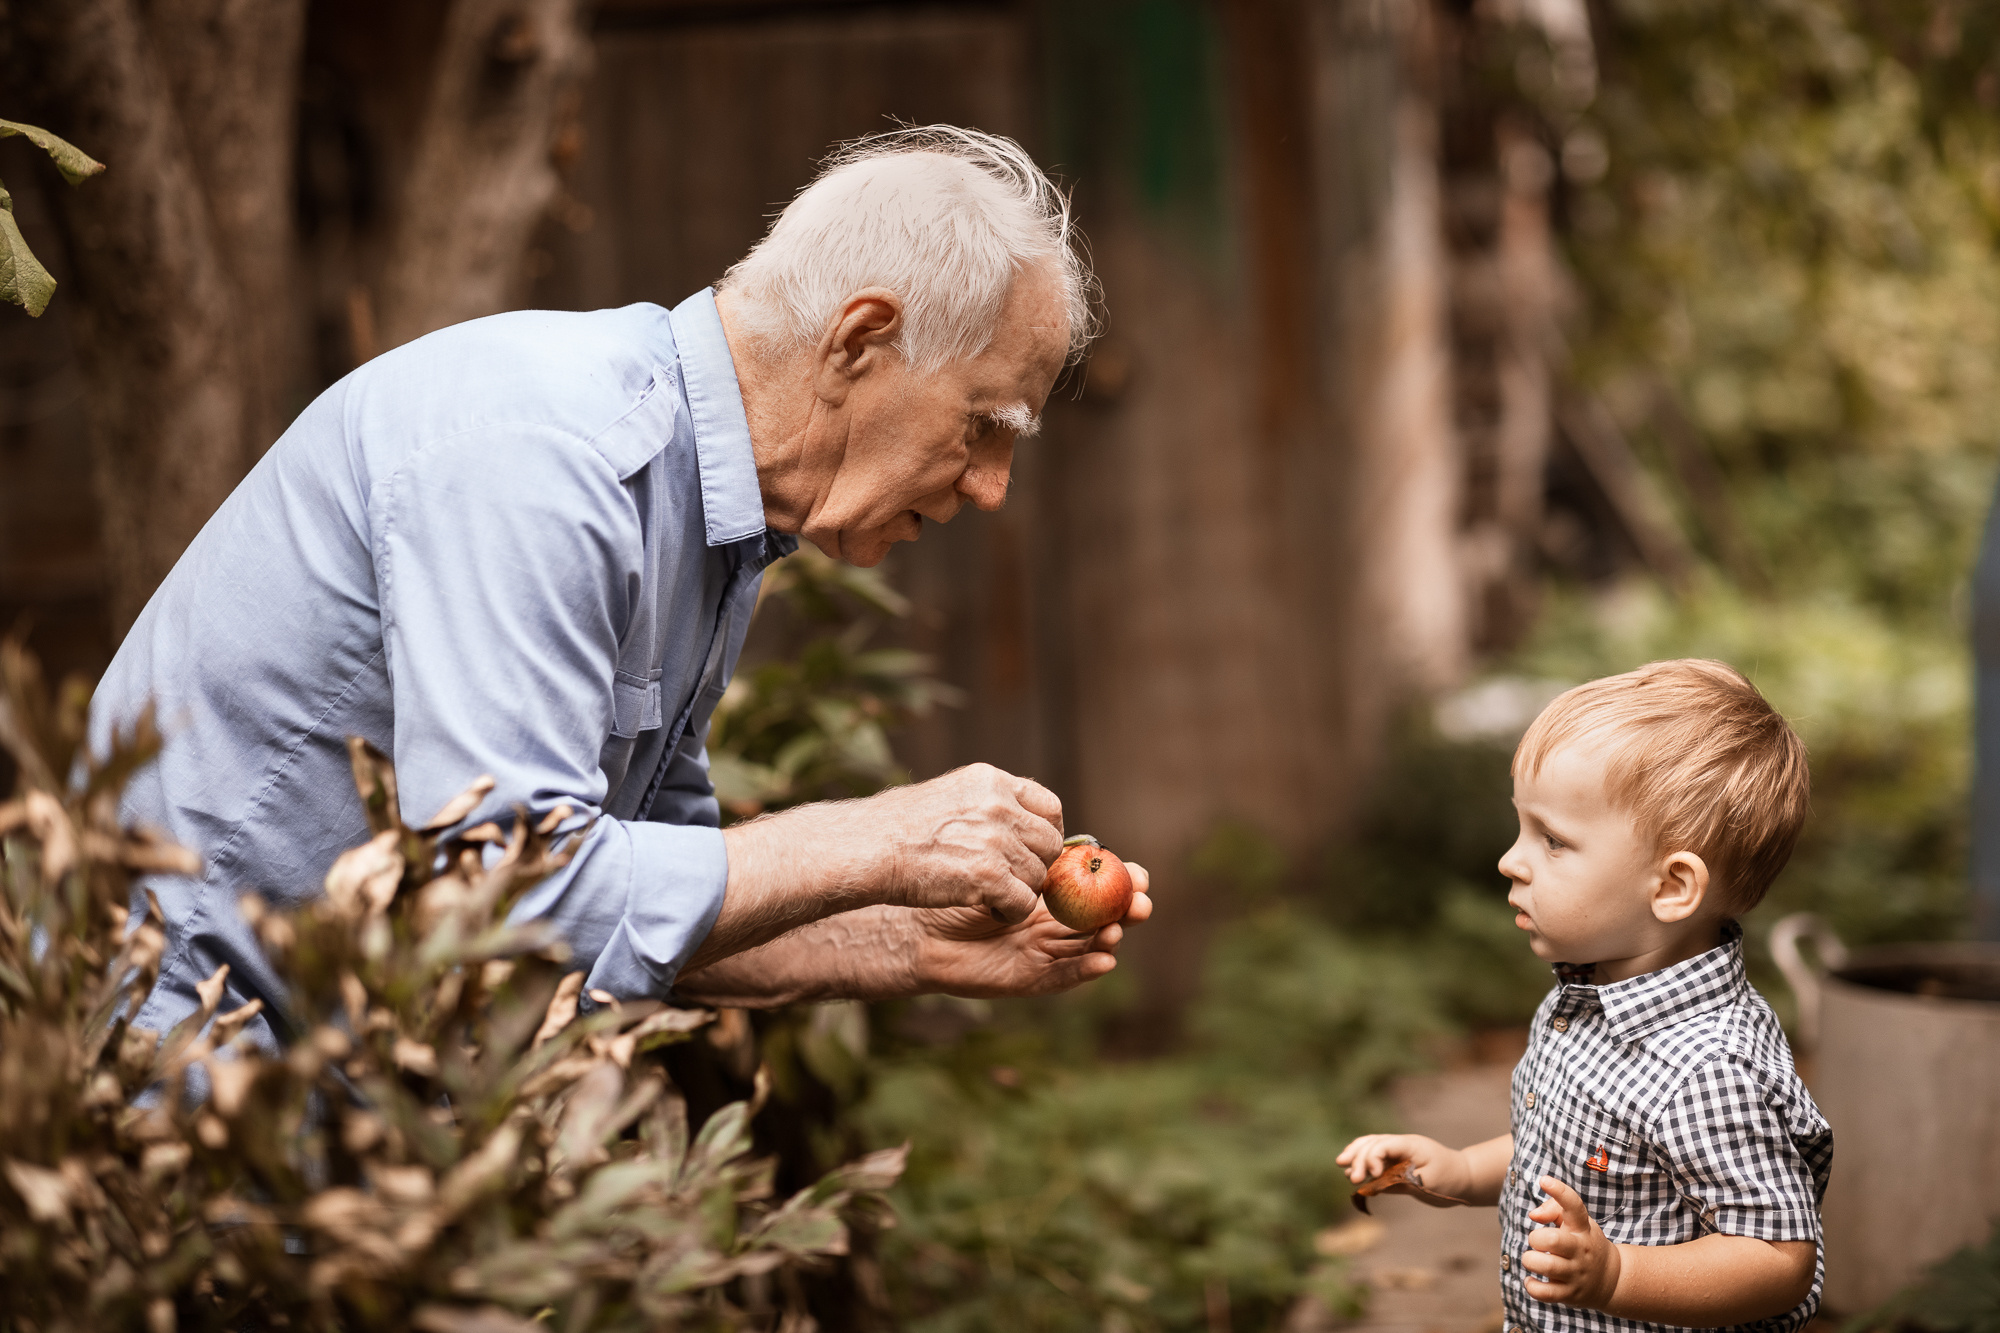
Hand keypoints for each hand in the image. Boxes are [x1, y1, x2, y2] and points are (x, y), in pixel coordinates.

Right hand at [862, 763, 1065, 921]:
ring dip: (1020, 891)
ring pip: (1038, 876)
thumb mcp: (948, 795)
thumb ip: (988, 805)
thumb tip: (1020, 823)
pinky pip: (1024, 903)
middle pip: (1050, 843)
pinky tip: (989, 909)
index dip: (1047, 833)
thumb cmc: (896, 828)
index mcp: (991, 781)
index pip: (1050, 806)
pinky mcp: (989, 876)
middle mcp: (999, 806)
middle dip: (1036, 865)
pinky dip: (1010, 912)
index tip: (1034, 850)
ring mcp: (996, 841)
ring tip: (991, 895)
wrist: (866, 848)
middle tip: (1013, 879)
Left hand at [912, 861, 1151, 996]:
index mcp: (1049, 895)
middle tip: (1142, 901)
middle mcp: (1052, 925)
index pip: (1094, 888)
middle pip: (1100, 919)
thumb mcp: (994, 867)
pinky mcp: (1030, 979)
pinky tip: (1105, 960)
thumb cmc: (953, 892)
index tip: (1139, 873)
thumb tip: (1065, 837)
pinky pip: (1063, 977)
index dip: (1120, 883)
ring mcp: (1043, 953)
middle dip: (1125, 910)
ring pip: (1087, 948)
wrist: (917, 929)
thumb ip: (1028, 859)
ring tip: (1118, 927)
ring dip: (1109, 938)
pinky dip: (1085, 969)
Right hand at [1335, 1134, 1473, 1203]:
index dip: (1372, 1158)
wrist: (1464, 1178)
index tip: (1373, 1177)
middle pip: (1372, 1143)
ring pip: (1370, 1146)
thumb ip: (1399, 1182)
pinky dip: (1363, 1162)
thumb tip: (1374, 1184)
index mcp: (1410, 1145)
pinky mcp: (1397, 1162)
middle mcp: (1401, 1145)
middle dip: (1358, 1158)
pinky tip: (1353, 1170)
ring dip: (1356, 1155)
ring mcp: (1398, 1152)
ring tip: (1342, 1166)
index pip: (1382, 1144)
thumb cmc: (1449, 1180)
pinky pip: (1375, 1157)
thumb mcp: (1426, 1183)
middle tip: (1351, 1177)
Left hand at [1522, 1176, 1620, 1309]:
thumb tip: (1533, 1215)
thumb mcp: (1577, 1222)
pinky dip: (1532, 1286)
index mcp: (1582, 1228)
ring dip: (1531, 1261)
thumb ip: (1553, 1208)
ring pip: (1546, 1266)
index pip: (1574, 1206)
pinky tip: (1532, 1280)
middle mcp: (1581, 1250)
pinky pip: (1544, 1293)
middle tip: (1537, 1242)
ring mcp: (1576, 1274)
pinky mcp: (1570, 1294)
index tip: (1544, 1180)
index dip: (1559, 1191)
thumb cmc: (1584, 1243)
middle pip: (1553, 1240)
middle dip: (1535, 1238)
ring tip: (1533, 1260)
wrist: (1612, 1279)